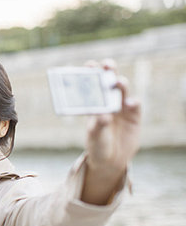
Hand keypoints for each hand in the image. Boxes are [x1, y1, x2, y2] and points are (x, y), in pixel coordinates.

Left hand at [82, 59, 140, 203]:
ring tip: (118, 83)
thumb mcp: (95, 134)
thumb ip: (99, 123)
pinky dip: (133, 102)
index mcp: (93, 102)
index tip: (89, 65)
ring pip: (123, 90)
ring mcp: (122, 107)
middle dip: (109, 70)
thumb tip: (104, 114)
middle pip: (109, 81)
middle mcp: (107, 101)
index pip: (92, 82)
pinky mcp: (134, 115)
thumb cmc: (97, 144)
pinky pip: (135, 105)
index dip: (91, 72)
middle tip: (107, 65)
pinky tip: (129, 103)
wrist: (111, 160)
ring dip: (121, 84)